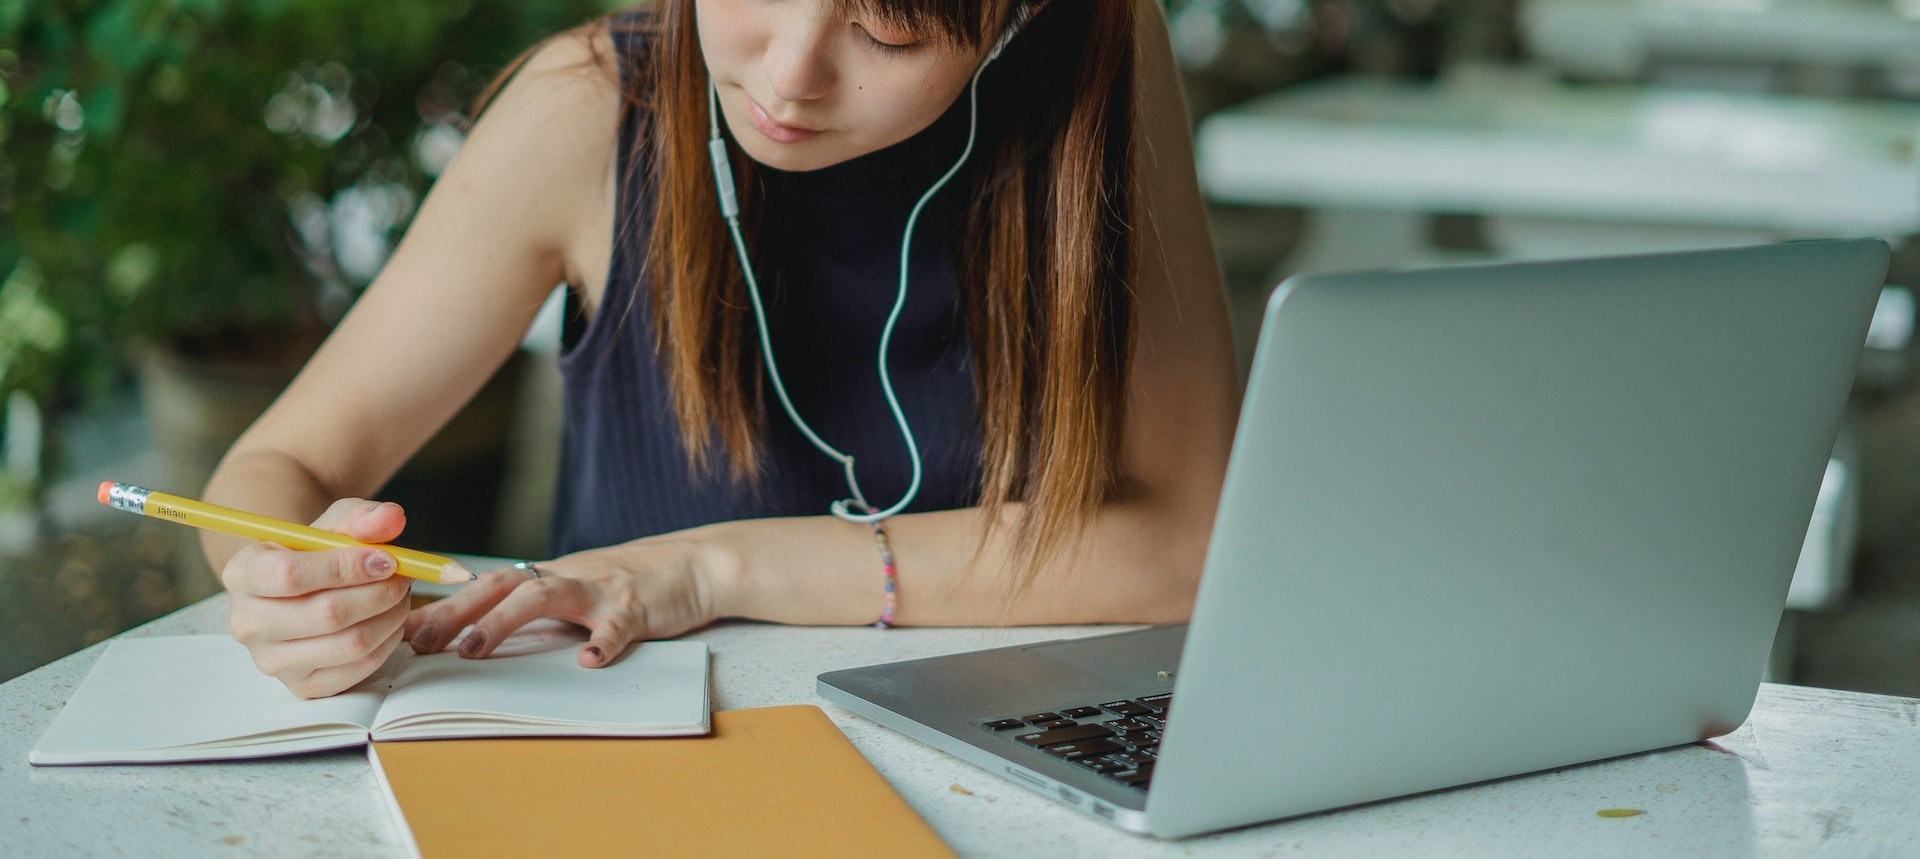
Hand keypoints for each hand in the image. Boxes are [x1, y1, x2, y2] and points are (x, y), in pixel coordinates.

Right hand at [221, 499, 412, 698]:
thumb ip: (362, 517)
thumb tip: (392, 518)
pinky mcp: (301, 685)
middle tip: (404, 577)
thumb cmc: (316, 553)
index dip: (347, 567)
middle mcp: (247, 622)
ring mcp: (271, 660)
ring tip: (400, 596)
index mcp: (243, 574)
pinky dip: (387, 643)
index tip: (386, 558)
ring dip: (390, 617)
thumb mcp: (334, 524)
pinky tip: (389, 621)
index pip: (290, 574)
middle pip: (327, 614)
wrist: (301, 589)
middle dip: (380, 593)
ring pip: (349, 644)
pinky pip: (358, 669)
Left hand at [403, 535, 721, 667]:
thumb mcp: (582, 590)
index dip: (447, 605)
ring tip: (476, 649)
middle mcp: (569, 577)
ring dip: (505, 621)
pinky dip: (602, 643)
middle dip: (456, 612)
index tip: (407, 631)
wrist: (697, 565)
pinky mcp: (639, 606)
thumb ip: (542, 607)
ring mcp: (602, 589)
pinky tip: (589, 662)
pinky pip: (617, 626)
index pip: (488, 584)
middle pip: (502, 585)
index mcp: (552, 576)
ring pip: (546, 596)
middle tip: (420, 643)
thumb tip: (486, 634)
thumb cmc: (635, 584)